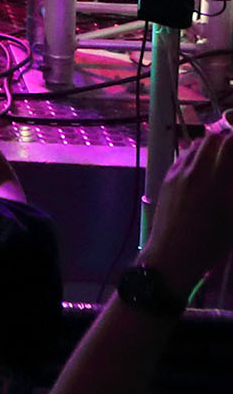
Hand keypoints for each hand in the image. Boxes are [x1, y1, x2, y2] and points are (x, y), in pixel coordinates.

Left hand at [142, 124, 232, 288]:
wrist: (172, 255)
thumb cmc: (210, 244)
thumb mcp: (232, 218)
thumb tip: (231, 174)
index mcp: (215, 182)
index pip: (229, 144)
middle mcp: (194, 172)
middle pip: (212, 138)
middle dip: (228, 140)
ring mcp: (177, 174)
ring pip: (195, 145)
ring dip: (211, 146)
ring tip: (222, 158)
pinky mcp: (166, 179)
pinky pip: (183, 156)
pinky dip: (196, 155)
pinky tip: (204, 167)